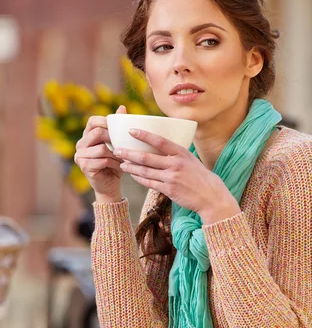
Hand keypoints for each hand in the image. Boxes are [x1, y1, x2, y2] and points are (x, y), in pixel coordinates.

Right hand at [74, 105, 126, 202]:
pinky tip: (118, 167)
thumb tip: (122, 107)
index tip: (119, 129)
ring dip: (115, 154)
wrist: (110, 185)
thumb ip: (118, 127)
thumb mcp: (118, 143)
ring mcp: (80, 156)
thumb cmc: (115, 163)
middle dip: (113, 139)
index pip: (93, 121)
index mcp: (87, 136)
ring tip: (122, 159)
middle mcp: (80, 144)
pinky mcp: (84, 167)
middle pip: (97, 132)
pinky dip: (114, 164)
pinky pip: (102, 160)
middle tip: (122, 146)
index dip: (106, 122)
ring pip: (101, 148)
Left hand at [115, 129, 240, 224]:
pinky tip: (132, 175)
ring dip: (131, 167)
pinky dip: (139, 178)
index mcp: (181, 153)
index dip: (144, 135)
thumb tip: (160, 145)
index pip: (159, 141)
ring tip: (121, 163)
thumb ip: (176, 154)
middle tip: (117, 150)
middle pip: (146, 157)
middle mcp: (175, 164)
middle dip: (129, 153)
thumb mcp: (191, 160)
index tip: (131, 130)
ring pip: (145, 171)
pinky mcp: (168, 190)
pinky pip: (149, 183)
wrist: (211, 197)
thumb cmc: (200, 176)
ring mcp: (171, 178)